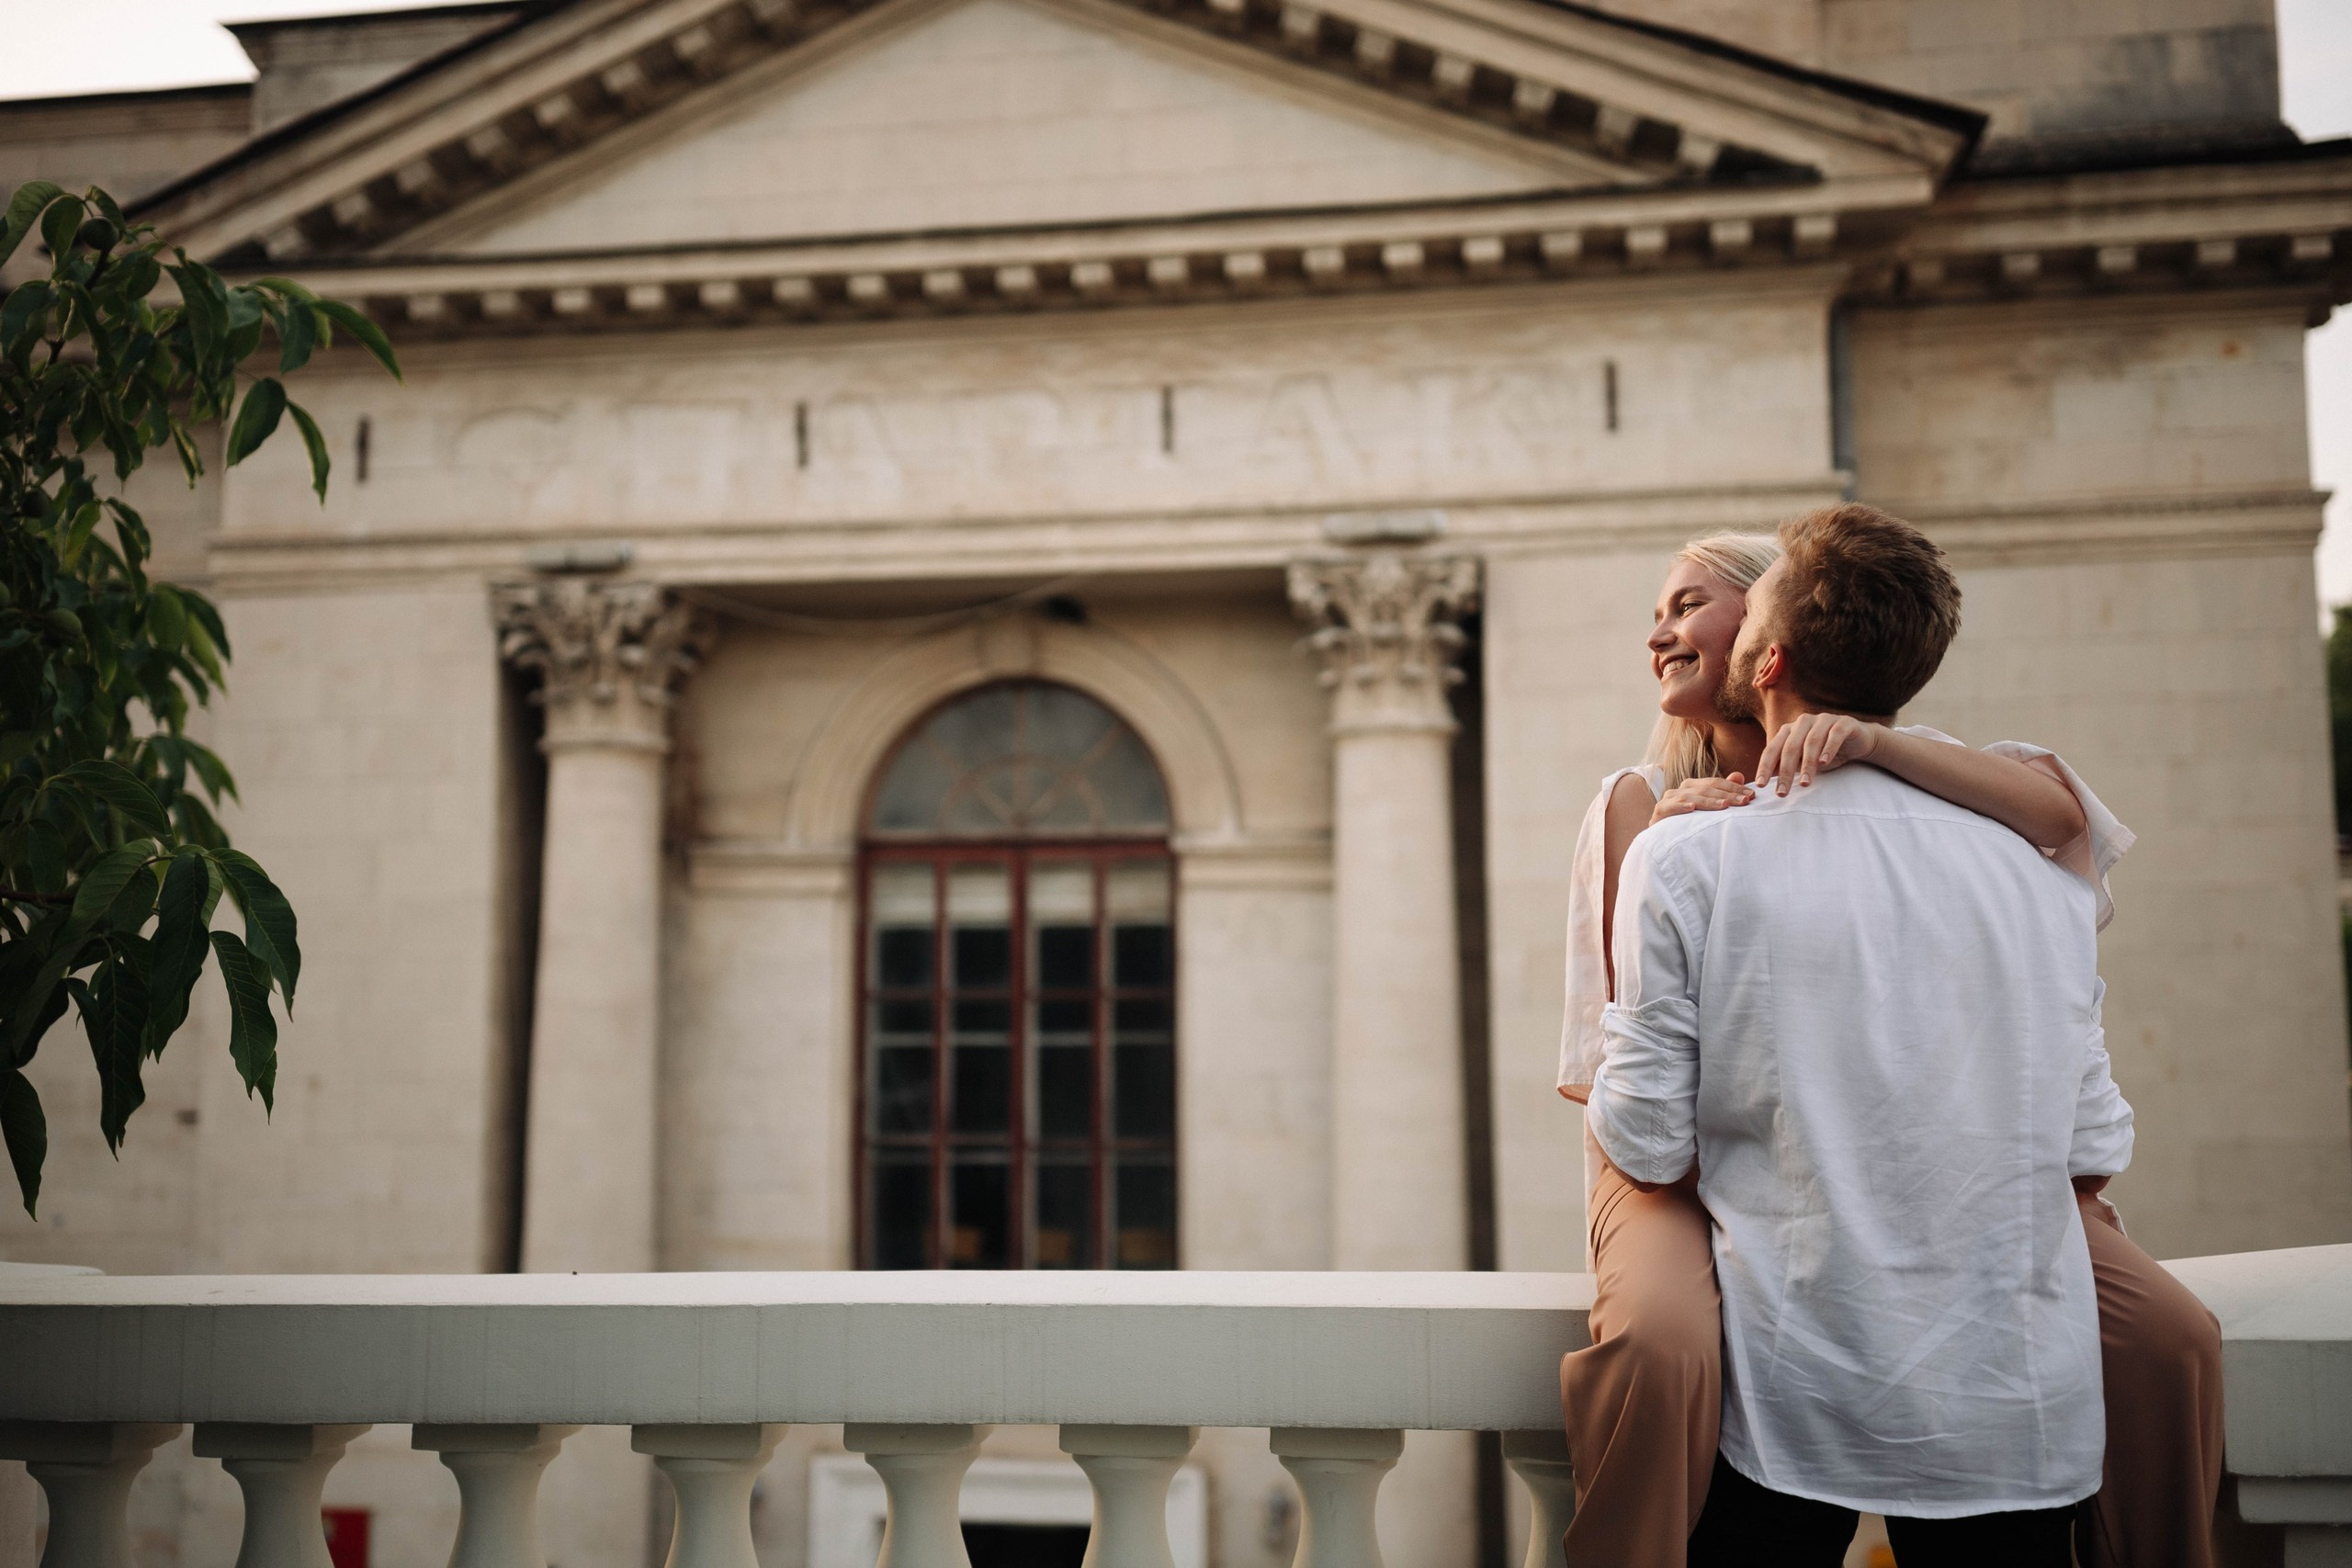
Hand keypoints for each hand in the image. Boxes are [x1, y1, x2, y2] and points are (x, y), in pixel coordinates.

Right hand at [1651, 774, 1753, 824]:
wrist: (1665, 844)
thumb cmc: (1689, 826)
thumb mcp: (1709, 809)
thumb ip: (1723, 792)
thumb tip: (1739, 775)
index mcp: (1692, 786)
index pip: (1716, 783)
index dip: (1734, 788)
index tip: (1752, 795)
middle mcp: (1680, 790)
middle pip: (1706, 788)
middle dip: (1727, 795)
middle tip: (1744, 801)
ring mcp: (1668, 800)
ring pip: (1690, 796)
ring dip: (1708, 801)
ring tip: (1725, 805)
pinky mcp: (1659, 813)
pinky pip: (1668, 807)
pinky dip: (1680, 806)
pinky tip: (1691, 808)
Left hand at [1756, 713, 1883, 794]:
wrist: (1857, 741)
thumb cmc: (1824, 752)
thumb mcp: (1802, 761)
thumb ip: (1784, 766)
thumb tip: (1762, 781)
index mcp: (1789, 730)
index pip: (1772, 749)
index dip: (1765, 767)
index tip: (1760, 786)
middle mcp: (1803, 722)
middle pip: (1790, 747)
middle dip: (1785, 771)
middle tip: (1782, 792)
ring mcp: (1823, 720)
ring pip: (1811, 742)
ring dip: (1807, 764)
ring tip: (1804, 783)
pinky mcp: (1843, 723)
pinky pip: (1834, 735)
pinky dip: (1828, 748)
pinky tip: (1824, 762)